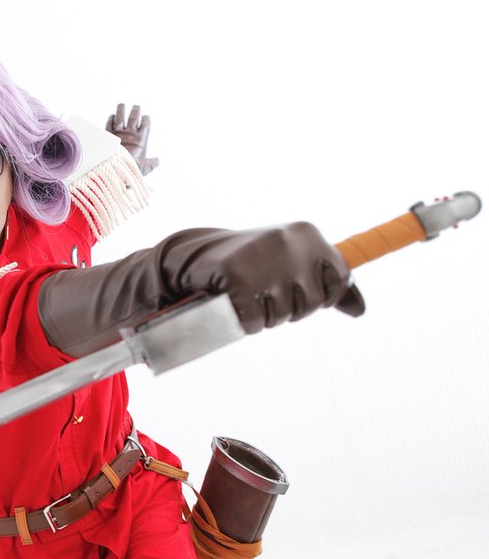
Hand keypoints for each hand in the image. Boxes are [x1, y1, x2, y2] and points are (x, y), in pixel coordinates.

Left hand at [106, 104, 158, 175]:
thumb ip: (151, 163)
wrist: (114, 169)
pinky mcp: (108, 134)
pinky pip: (109, 123)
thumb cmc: (131, 168)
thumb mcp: (144, 167)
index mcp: (141, 139)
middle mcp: (130, 133)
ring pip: (120, 116)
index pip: (146, 123)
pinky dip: (111, 118)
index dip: (146, 119)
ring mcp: (118, 132)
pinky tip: (112, 116)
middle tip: (136, 106)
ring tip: (122, 105)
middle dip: (136, 110)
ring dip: (121, 109)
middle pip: (134, 116)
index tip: (146, 117)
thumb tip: (157, 161)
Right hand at [159, 223, 365, 333]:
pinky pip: (254, 321)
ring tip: (250, 297)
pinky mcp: (236, 278)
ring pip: (283, 315)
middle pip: (311, 303)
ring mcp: (262, 260)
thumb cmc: (254, 261)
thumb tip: (360, 310)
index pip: (340, 278)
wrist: (198, 254)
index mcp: (308, 234)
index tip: (300, 292)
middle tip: (268, 296)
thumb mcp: (295, 263)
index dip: (322, 295)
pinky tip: (236, 307)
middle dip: (290, 309)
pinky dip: (245, 323)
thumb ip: (329, 283)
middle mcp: (289, 243)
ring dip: (266, 317)